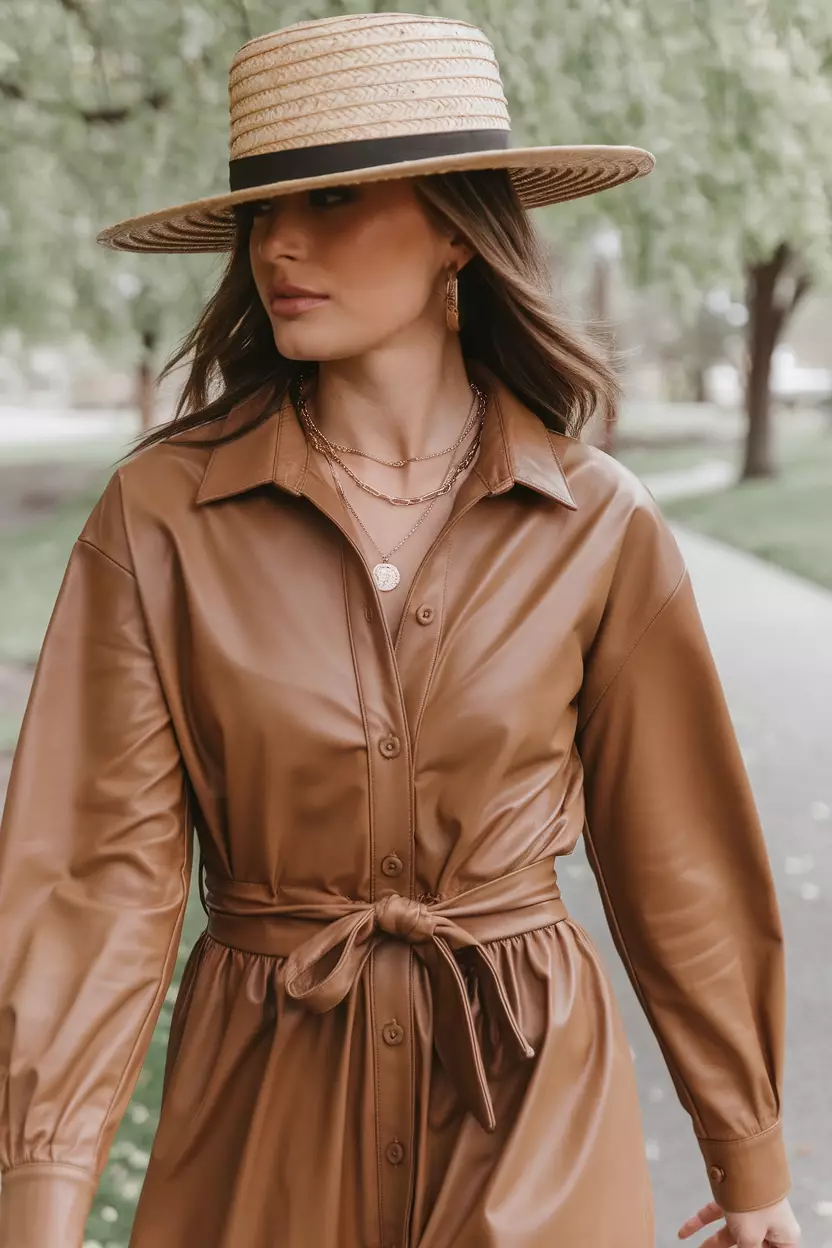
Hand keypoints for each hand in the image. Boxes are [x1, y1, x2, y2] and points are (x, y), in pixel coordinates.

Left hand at [677, 1196, 800, 1245]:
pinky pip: (717, 1215)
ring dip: (712, 1243)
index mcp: (784, 1237)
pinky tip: (684, 1232)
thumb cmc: (754, 1201)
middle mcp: (770, 1224)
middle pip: (753, 1246)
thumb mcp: (750, 1237)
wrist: (744, 1157)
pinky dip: (701, 1223)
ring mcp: (751, 1209)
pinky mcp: (735, 1197)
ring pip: (731, 1233)